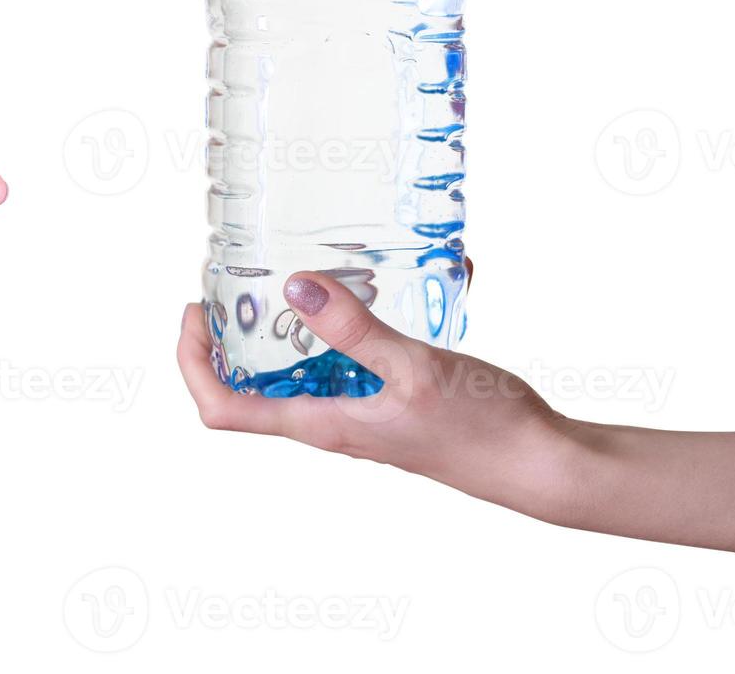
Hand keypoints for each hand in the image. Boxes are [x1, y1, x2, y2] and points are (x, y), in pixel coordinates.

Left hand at [176, 266, 576, 518]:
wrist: (541, 463)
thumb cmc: (482, 429)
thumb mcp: (413, 368)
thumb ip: (354, 329)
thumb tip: (294, 289)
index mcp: (322, 424)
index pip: (224, 409)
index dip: (193, 362)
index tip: (195, 313)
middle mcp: (332, 422)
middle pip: (253, 385)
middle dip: (237, 334)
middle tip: (239, 281)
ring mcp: (362, 412)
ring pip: (307, 368)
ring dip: (298, 324)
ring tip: (306, 271)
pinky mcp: (393, 401)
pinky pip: (358, 359)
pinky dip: (361, 321)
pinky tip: (394, 284)